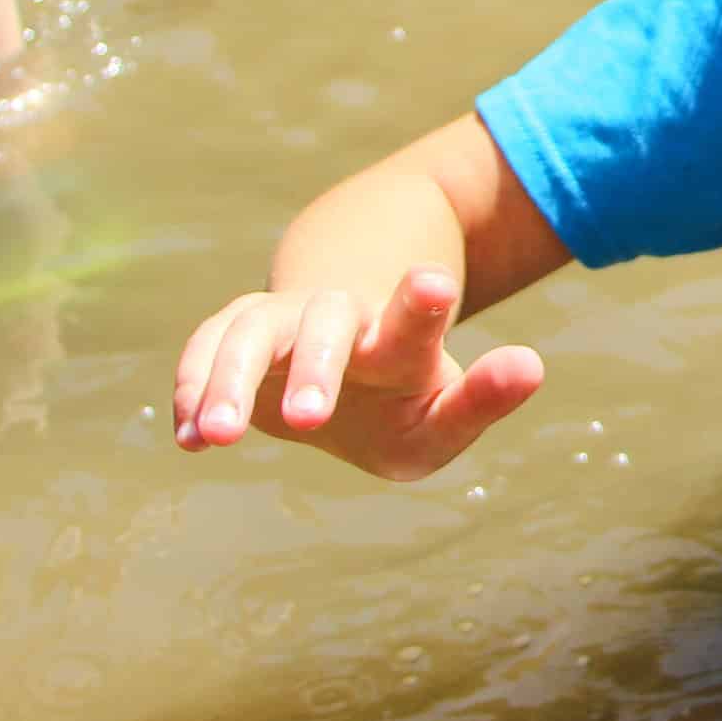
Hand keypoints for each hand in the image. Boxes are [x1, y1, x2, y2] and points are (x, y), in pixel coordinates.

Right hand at [173, 267, 544, 480]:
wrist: (335, 372)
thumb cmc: (397, 405)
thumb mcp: (441, 421)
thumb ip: (481, 401)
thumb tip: (532, 366)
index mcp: (399, 340)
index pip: (414, 318)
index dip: (423, 301)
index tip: (433, 281)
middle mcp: (339, 321)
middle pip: (326, 324)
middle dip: (317, 365)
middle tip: (310, 421)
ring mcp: (281, 325)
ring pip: (250, 335)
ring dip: (230, 381)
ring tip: (219, 439)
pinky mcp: (233, 336)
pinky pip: (204, 352)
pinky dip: (192, 388)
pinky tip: (189, 438)